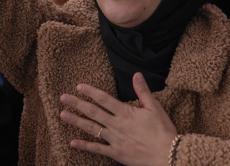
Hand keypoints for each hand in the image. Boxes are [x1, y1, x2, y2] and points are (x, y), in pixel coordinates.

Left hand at [60, 73, 177, 165]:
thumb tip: (136, 74)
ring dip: (76, 121)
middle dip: (77, 104)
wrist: (167, 154)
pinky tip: (72, 142)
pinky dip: (84, 146)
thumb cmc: (163, 130)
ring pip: (92, 129)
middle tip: (63, 98)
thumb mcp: (155, 107)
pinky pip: (97, 149)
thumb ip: (143, 91)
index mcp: (126, 113)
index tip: (79, 86)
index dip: (91, 92)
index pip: (104, 99)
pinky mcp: (116, 153)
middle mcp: (117, 125)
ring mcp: (115, 140)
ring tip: (63, 115)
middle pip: (93, 112)